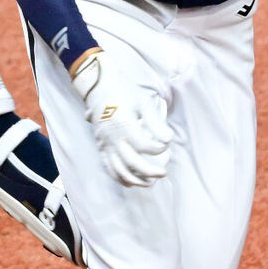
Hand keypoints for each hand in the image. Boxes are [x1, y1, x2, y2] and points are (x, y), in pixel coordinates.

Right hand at [70, 50, 169, 186]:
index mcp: (123, 124)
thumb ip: (156, 122)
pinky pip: (108, 167)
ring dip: (135, 179)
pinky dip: (119, 177)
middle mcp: (112, 137)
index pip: (144, 146)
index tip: (166, 146)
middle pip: (132, 162)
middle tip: (163, 173)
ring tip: (150, 182)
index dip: (158, 149)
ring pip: (118, 169)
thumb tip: (168, 139)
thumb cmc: (124, 91)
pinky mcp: (100, 146)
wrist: (99, 85)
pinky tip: (130, 182)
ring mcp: (104, 143)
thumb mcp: (143, 102)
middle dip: (150, 171)